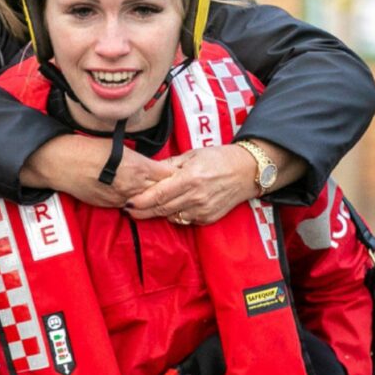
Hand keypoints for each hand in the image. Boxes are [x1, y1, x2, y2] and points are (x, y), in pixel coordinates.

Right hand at [20, 133, 171, 209]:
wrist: (62, 163)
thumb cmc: (88, 148)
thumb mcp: (119, 147)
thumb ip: (138, 159)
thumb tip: (150, 166)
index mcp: (138, 167)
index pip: (167, 175)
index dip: (173, 173)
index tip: (177, 172)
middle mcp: (132, 186)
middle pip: (160, 191)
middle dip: (166, 188)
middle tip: (172, 185)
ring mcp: (121, 199)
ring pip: (145, 202)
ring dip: (151, 197)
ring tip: (156, 193)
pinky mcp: (110, 206)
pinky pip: (128, 205)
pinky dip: (134, 201)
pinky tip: (135, 196)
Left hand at [125, 144, 259, 224]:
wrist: (247, 172)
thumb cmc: (218, 159)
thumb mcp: (192, 155)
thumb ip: (169, 165)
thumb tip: (148, 171)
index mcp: (190, 178)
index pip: (158, 195)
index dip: (141, 201)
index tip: (127, 202)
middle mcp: (196, 197)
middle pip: (161, 209)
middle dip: (142, 211)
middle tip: (128, 209)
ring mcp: (202, 210)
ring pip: (171, 217)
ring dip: (158, 213)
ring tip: (146, 207)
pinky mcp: (208, 218)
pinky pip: (184, 219)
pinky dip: (175, 214)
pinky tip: (172, 207)